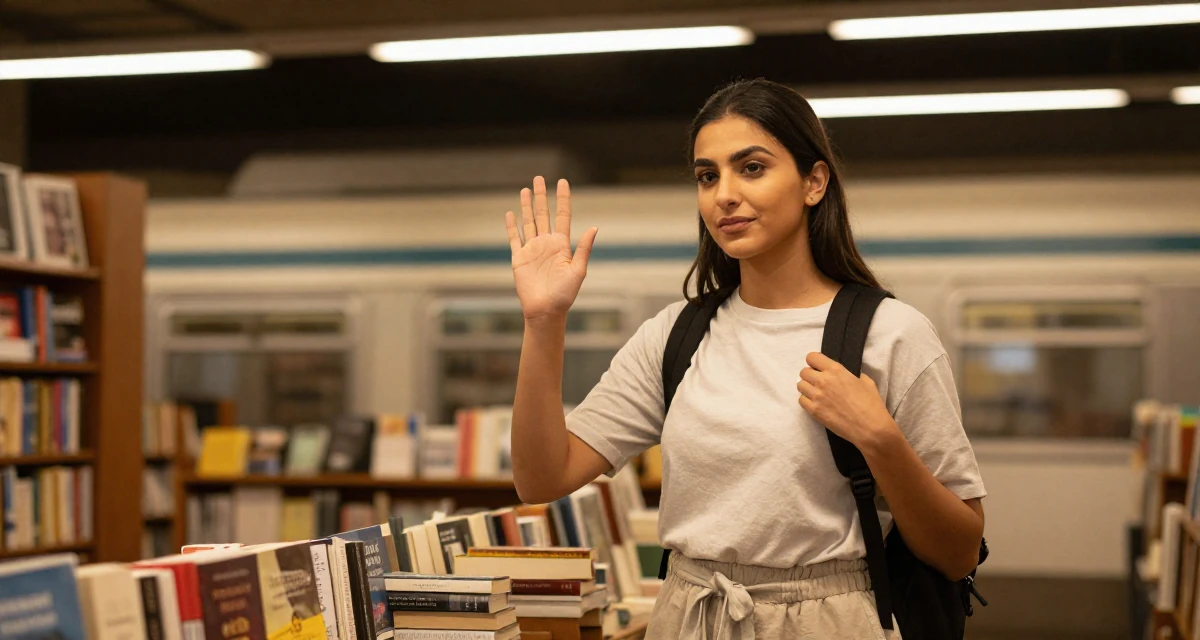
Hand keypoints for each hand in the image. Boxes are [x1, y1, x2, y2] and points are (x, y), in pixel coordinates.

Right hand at [505, 176, 598, 321]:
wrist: (545, 311)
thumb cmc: (564, 295)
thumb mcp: (578, 271)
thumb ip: (583, 248)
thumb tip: (594, 227)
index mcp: (562, 244)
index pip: (562, 215)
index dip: (562, 198)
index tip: (562, 182)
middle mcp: (546, 244)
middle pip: (543, 214)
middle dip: (541, 196)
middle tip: (539, 178)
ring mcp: (532, 250)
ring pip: (529, 222)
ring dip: (526, 206)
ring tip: (525, 190)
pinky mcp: (519, 258)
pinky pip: (514, 238)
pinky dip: (511, 226)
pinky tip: (510, 213)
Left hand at [797, 352, 895, 447]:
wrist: (870, 428)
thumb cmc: (871, 404)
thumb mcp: (866, 381)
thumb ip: (851, 374)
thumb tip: (845, 375)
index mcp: (836, 370)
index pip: (812, 357)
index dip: (814, 362)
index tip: (818, 367)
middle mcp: (823, 380)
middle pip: (804, 372)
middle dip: (809, 375)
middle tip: (818, 382)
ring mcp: (817, 396)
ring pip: (800, 385)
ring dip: (806, 388)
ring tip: (816, 393)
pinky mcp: (814, 410)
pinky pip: (801, 400)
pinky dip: (806, 400)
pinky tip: (815, 403)